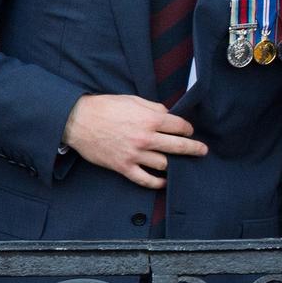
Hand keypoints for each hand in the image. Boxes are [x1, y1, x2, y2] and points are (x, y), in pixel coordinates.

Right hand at [62, 94, 207, 187]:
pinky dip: (157, 182)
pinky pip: (145, 179)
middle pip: (178, 146)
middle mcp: (146, 138)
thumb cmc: (106, 107)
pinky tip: (165, 181)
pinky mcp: (123, 167)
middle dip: (194, 149)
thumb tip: (168, 115)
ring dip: (175, 165)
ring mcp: (135, 154)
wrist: (79, 121)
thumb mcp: (133, 100)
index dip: (188, 129)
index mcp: (150, 120)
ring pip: (164, 164)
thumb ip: (154, 108)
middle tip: (202, 151)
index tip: (189, 131)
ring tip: (182, 165)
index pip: (179, 126)